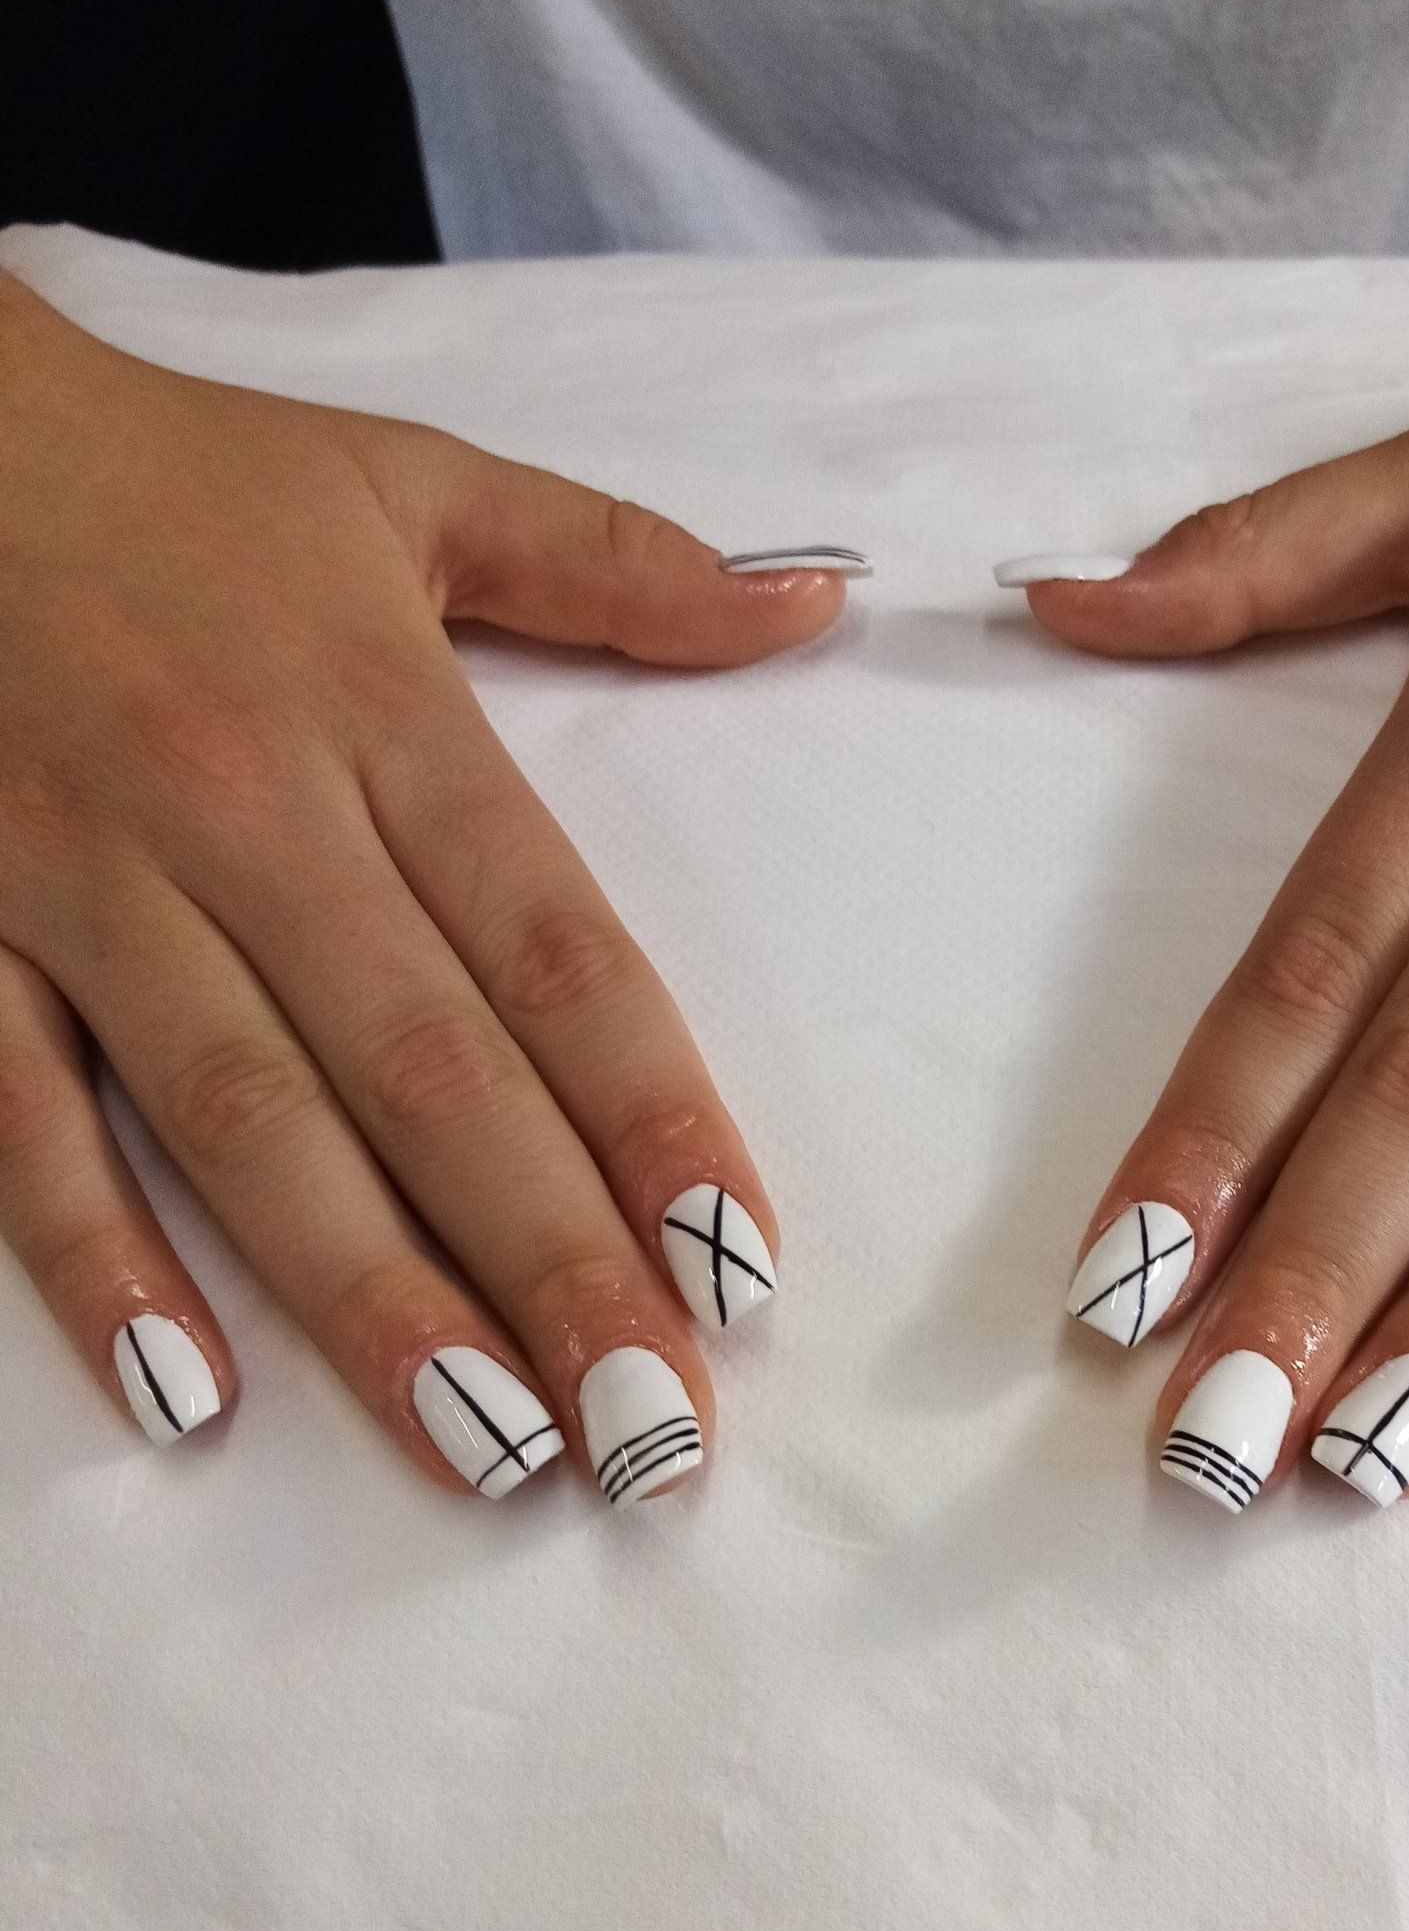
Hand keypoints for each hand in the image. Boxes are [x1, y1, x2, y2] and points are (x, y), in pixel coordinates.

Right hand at [0, 273, 848, 1499]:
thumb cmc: (170, 477)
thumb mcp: (407, 484)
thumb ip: (615, 562)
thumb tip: (808, 602)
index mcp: (385, 716)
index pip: (557, 951)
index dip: (656, 1118)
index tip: (741, 1271)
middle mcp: (252, 815)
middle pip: (431, 1073)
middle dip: (554, 1265)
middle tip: (655, 1431)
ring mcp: (91, 885)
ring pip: (249, 1123)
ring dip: (372, 1301)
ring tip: (490, 1453)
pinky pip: (19, 1116)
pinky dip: (94, 1255)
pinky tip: (187, 1397)